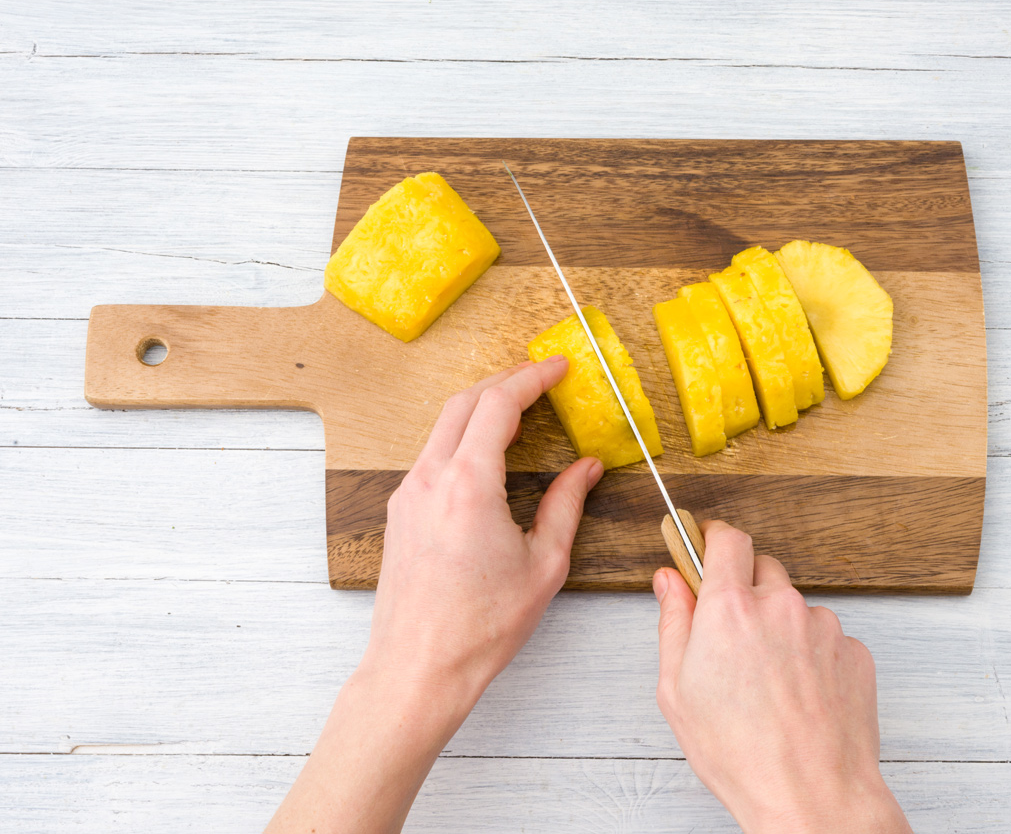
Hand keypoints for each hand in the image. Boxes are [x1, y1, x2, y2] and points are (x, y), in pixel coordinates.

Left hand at [363, 356, 602, 701]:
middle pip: (464, 402)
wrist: (418, 667)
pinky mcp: (401, 511)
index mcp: (468, 484)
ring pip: (443, 426)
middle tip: (539, 377)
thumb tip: (586, 468)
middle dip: (504, 380)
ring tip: (517, 408)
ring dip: (480, 407)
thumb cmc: (480, 626)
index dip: (532, 378)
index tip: (558, 367)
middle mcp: (430, 478)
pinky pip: (432, 454)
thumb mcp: (544, 564)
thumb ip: (567, 505)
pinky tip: (487, 452)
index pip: (498, 404)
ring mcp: (408, 493)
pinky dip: (462, 437)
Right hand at [653, 521, 910, 833]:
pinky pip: (826, 638)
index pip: (727, 539)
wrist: (812, 796)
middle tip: (733, 638)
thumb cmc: (740, 752)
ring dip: (781, 628)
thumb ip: (673, 621)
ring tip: (769, 684)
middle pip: (762, 569)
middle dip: (746, 591)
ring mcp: (823, 626)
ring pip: (796, 607)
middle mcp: (781, 605)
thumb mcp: (677, 689)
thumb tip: (670, 581)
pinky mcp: (854, 651)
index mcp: (730, 607)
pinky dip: (812, 656)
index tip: (706, 547)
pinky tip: (799, 696)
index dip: (714, 539)